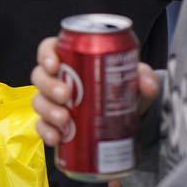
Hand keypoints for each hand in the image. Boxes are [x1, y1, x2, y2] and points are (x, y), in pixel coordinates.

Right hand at [31, 37, 158, 146]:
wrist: (125, 117)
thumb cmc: (121, 88)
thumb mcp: (135, 78)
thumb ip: (144, 77)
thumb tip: (147, 85)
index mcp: (70, 59)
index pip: (49, 49)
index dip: (46, 55)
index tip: (55, 64)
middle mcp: (56, 78)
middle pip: (40, 76)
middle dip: (49, 85)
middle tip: (66, 95)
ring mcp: (52, 102)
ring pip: (39, 101)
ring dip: (48, 110)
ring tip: (65, 119)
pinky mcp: (53, 123)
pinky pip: (42, 126)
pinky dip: (46, 132)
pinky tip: (57, 138)